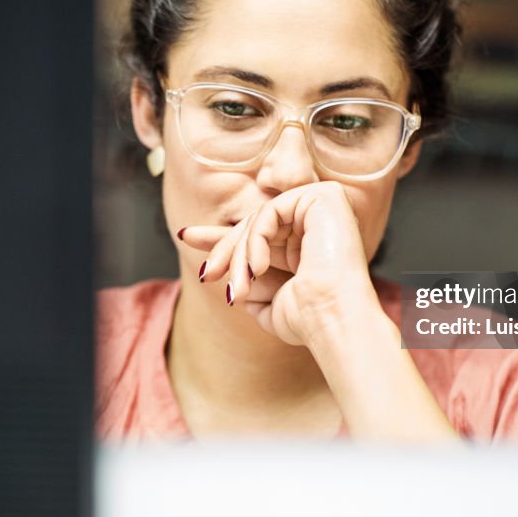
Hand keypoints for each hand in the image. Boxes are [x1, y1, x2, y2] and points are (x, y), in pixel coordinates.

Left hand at [180, 181, 378, 346]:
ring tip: (238, 288)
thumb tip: (218, 267)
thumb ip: (247, 278)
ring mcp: (322, 207)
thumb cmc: (306, 319)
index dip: (221, 237)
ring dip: (239, 254)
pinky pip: (270, 210)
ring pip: (258, 218)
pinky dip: (256, 239)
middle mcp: (317, 222)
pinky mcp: (325, 196)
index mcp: (307, 244)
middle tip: (206, 273)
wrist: (331, 320)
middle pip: (255, 224)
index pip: (258, 233)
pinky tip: (257, 268)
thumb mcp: (265, 299)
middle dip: (223, 249)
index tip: (186, 235)